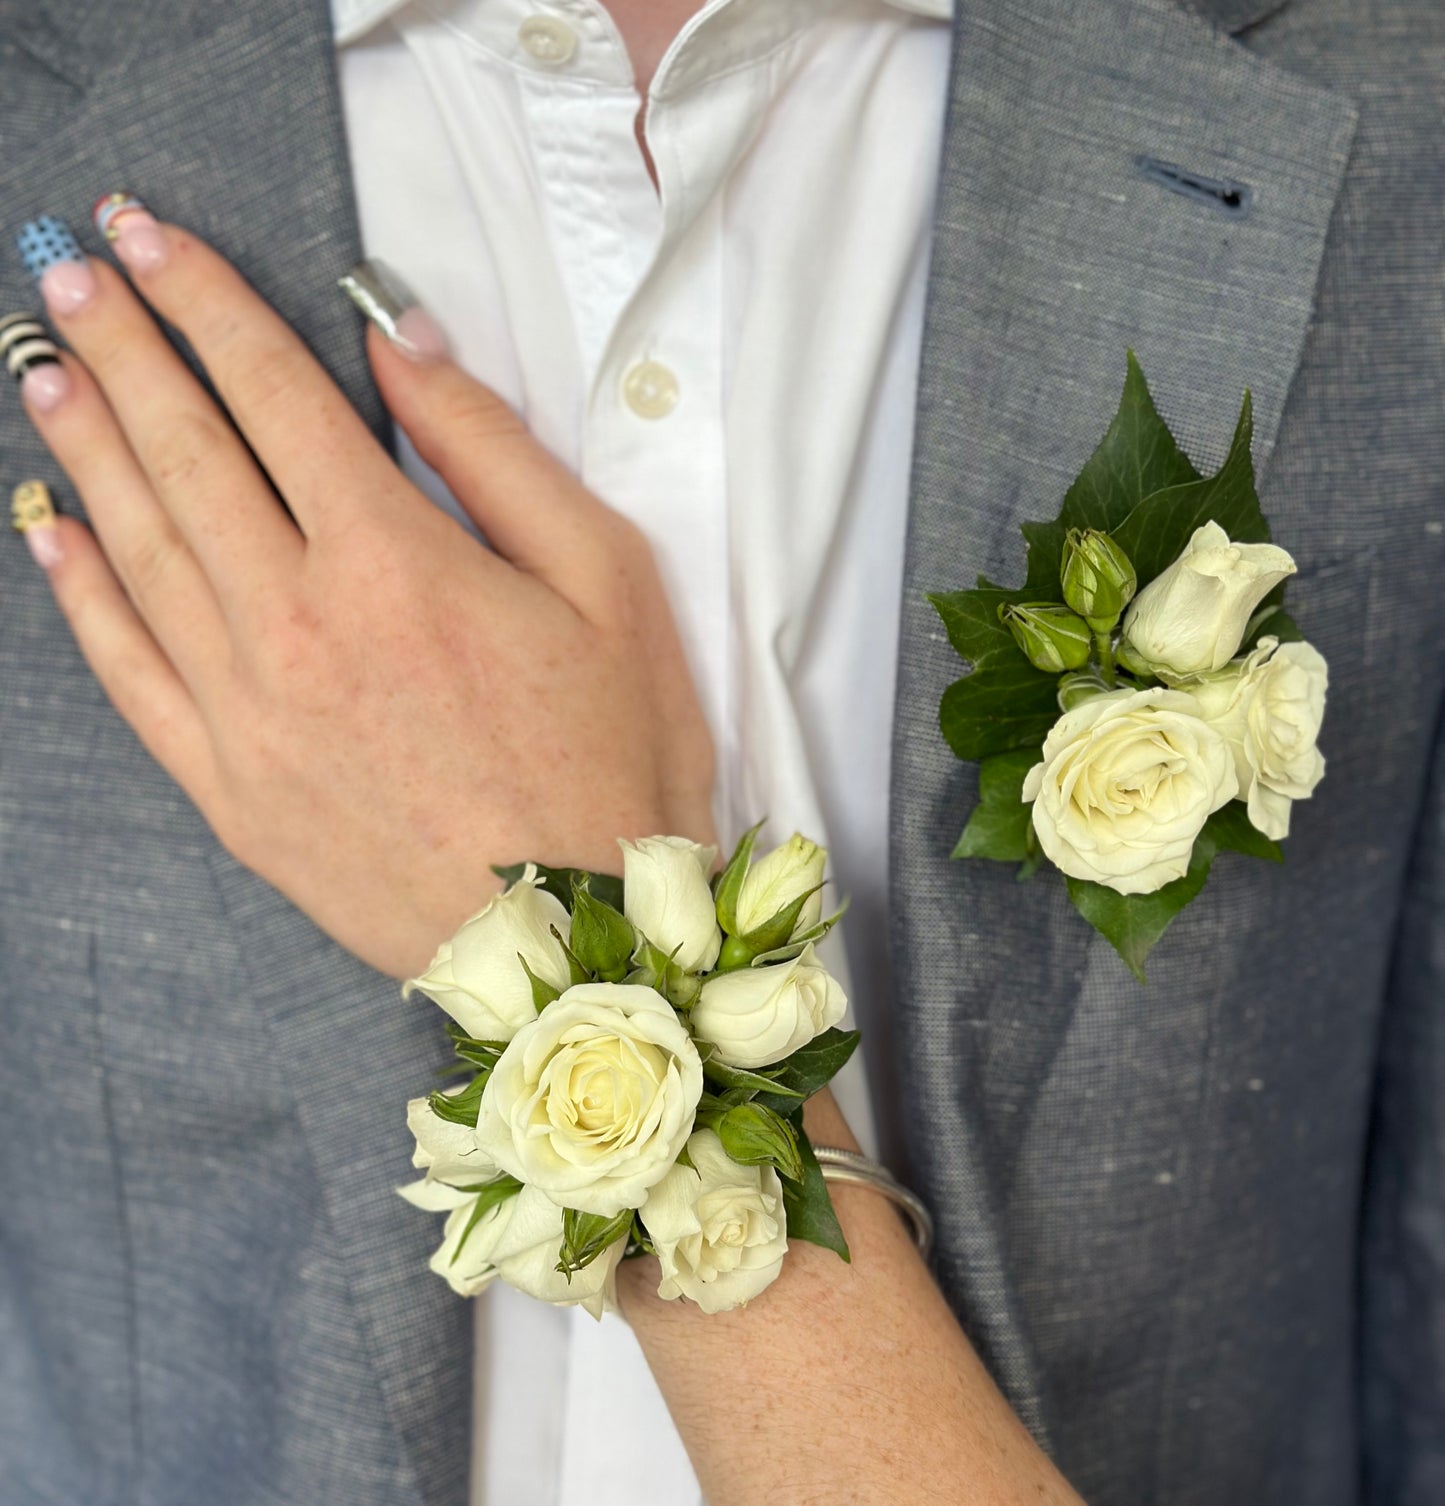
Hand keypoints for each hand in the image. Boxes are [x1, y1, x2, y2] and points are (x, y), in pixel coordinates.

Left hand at [18, 217, 714, 977]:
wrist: (579, 941)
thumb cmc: (613, 757)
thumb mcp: (607, 579)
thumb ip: (491, 452)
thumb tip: (395, 346)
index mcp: (394, 559)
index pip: (270, 392)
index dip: (202, 300)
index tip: (147, 237)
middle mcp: (296, 622)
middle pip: (185, 452)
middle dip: (122, 348)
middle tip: (71, 274)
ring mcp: (248, 711)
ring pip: (140, 549)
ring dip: (88, 446)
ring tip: (46, 370)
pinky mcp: (230, 788)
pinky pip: (128, 670)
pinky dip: (80, 592)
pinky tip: (51, 531)